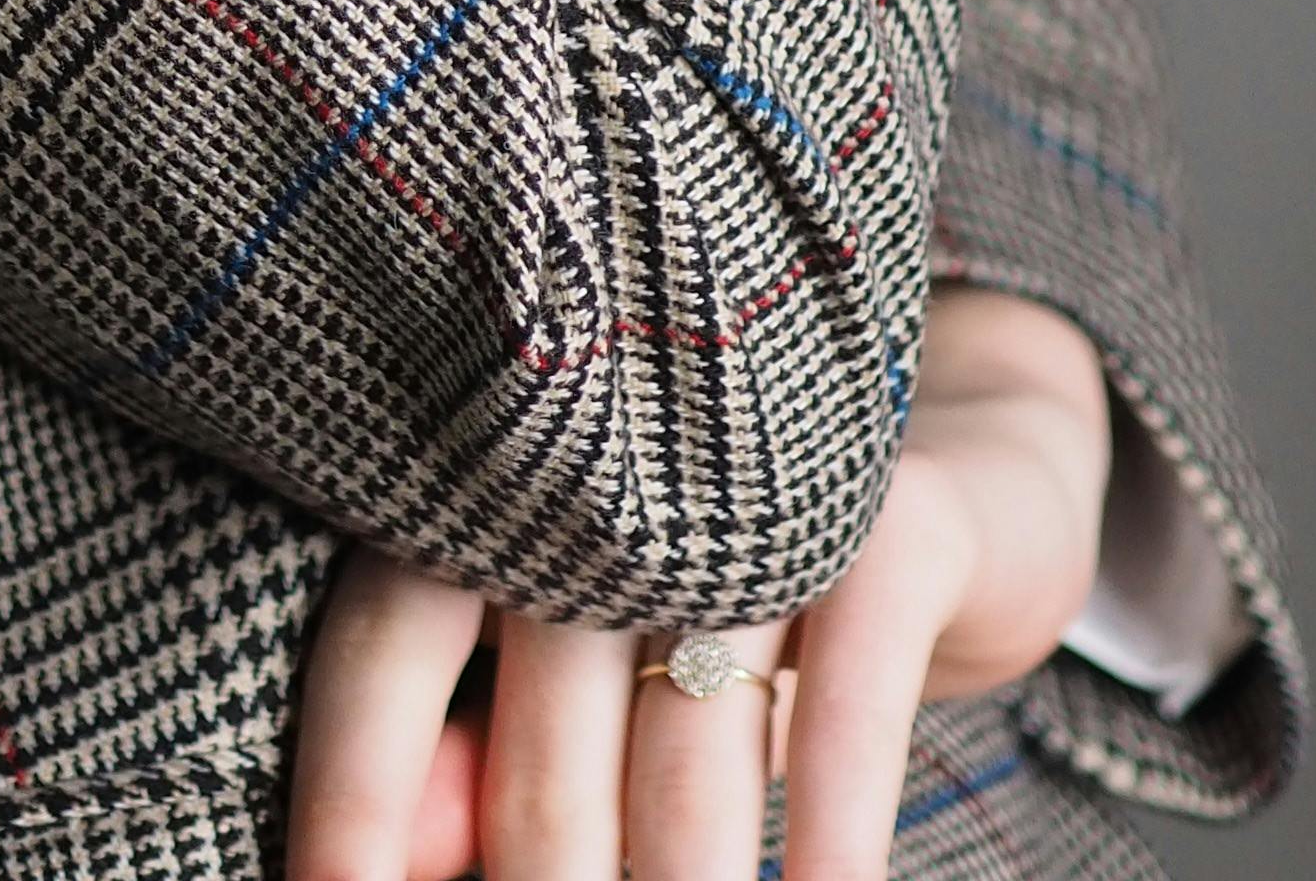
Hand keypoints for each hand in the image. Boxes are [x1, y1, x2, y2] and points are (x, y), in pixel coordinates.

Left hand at [284, 287, 1113, 880]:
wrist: (966, 483)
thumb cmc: (723, 606)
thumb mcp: (598, 673)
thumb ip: (482, 747)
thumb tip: (400, 856)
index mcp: (503, 488)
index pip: (385, 640)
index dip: (350, 791)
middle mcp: (613, 472)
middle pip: (539, 744)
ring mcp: (756, 490)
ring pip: (685, 751)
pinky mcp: (896, 521)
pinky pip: (846, 705)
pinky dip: (829, 832)